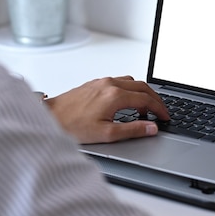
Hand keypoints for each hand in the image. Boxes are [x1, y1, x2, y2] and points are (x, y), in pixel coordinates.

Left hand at [45, 76, 169, 143]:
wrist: (49, 117)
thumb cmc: (72, 126)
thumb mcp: (106, 133)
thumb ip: (132, 130)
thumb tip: (151, 128)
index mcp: (115, 95)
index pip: (146, 99)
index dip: (159, 109)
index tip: (165, 117)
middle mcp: (110, 84)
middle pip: (142, 87)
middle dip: (155, 99)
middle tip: (161, 112)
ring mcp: (102, 81)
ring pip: (132, 81)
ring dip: (142, 93)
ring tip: (145, 109)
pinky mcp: (95, 83)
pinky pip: (120, 81)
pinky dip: (130, 90)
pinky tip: (127, 101)